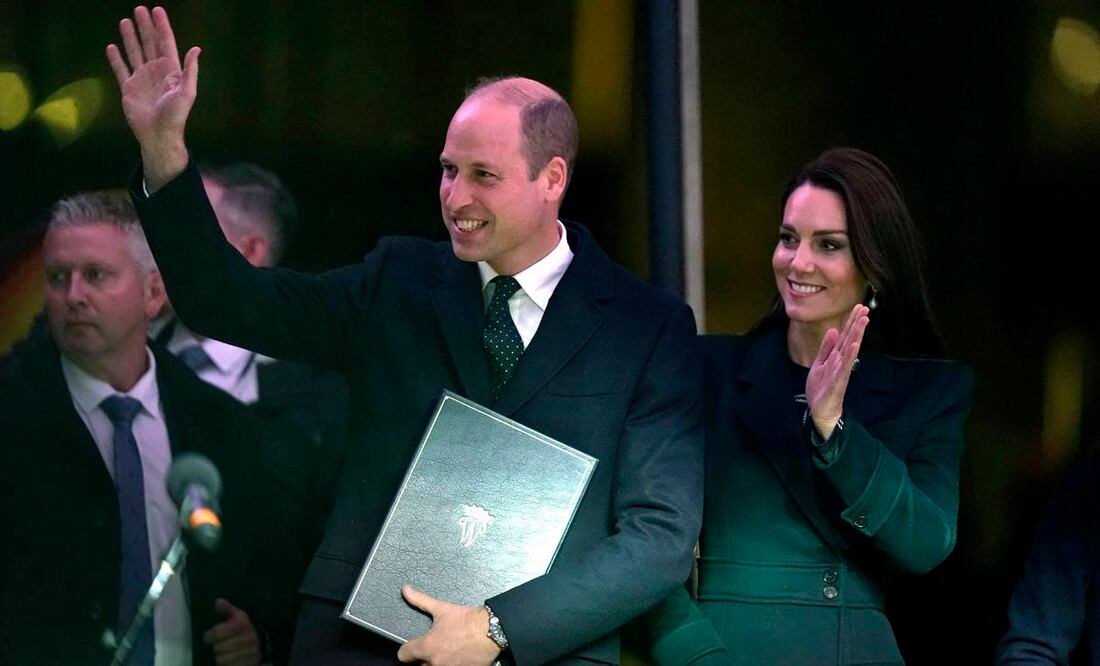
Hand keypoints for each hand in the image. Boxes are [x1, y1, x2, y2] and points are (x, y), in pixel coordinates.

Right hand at [105, 5, 198, 190]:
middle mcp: (156, 71)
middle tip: (139, 9)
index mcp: (171, 71)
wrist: (158, 134)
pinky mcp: (128, 88)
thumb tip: (196, 48)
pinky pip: (121, 69)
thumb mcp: (187, 92)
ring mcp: (141, 78)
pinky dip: (116, 58)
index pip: (166, 43)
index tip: (157, 10)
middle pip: (149, 43)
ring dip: (130, 37)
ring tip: (125, 21)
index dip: (162, 27)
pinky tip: (112, 47)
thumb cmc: (175, 115)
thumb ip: (190, 70)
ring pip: (134, 52)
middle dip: (145, 26)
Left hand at [203, 598, 261, 665]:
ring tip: (225, 652)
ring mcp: (249, 653)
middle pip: (218, 648)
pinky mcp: (248, 664)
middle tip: (220, 645)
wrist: (261, 644)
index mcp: (243, 624)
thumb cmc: (244, 629)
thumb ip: (227, 609)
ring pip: (221, 659)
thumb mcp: (237, 616)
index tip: (210, 636)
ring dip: (220, 657)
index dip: (210, 635)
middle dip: (216, 647)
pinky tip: (230, 659)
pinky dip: (226, 664)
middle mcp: (248, 638)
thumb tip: (218, 601)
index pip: (217, 633)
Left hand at [396, 585, 500, 665]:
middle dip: (422, 658)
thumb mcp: (441, 608)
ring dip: (434, 663)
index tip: (410, 647)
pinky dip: (450, 665)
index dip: (406, 650)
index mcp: (426, 647)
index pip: (403, 656)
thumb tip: (405, 589)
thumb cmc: (466, 620)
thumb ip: (420, 600)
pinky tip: (455, 658)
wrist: (490, 631)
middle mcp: (434, 662)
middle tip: (431, 649)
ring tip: (444, 653)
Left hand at [806, 304, 868, 438]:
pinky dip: (849, 356)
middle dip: (857, 323)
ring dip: (857, 334)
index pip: (845, 335)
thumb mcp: (819, 363)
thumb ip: (826, 348)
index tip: (859, 307)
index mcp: (836, 356)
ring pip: (850, 349)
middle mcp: (841, 361)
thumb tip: (833, 330)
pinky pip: (845, 367)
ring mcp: (841, 371)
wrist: (820, 411)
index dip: (851, 321)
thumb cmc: (821, 388)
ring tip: (863, 320)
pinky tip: (855, 345)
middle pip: (850, 339)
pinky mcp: (838, 382)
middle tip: (865, 308)